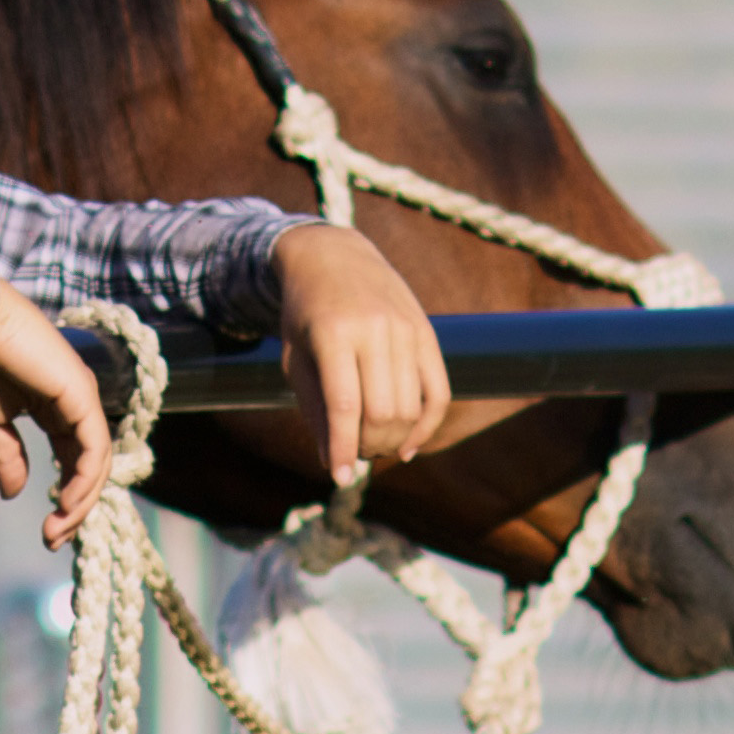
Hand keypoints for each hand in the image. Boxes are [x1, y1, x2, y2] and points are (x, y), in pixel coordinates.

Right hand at [0, 281, 111, 549]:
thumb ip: (8, 457)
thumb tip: (13, 494)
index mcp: (59, 408)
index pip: (75, 461)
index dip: (67, 498)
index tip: (49, 532)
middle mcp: (79, 403)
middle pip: (92, 466)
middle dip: (76, 509)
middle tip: (53, 540)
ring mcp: (84, 397)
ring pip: (98, 462)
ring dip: (80, 501)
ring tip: (56, 529)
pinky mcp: (82, 395)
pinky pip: (95, 447)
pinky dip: (85, 479)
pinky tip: (66, 503)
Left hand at [269, 224, 450, 481]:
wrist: (332, 255)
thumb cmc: (304, 314)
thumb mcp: (295, 357)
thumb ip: (314, 408)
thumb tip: (333, 462)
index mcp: (333, 334)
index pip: (344, 406)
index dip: (342, 449)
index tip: (338, 478)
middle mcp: (375, 330)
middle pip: (382, 413)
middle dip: (368, 446)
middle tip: (353, 454)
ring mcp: (406, 330)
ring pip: (410, 408)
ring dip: (392, 440)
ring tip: (372, 446)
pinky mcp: (427, 333)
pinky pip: (439, 392)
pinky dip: (426, 426)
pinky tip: (407, 446)